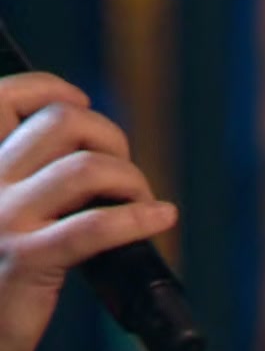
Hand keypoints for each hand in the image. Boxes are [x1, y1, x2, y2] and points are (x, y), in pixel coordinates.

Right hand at [0, 72, 176, 350]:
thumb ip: (24, 175)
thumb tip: (91, 146)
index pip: (3, 96)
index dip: (51, 89)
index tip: (81, 102)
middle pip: (63, 122)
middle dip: (109, 137)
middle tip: (120, 173)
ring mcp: (1, 220)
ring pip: (87, 167)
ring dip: (130, 179)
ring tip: (138, 202)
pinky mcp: (25, 261)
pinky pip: (97, 225)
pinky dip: (140, 217)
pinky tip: (161, 219)